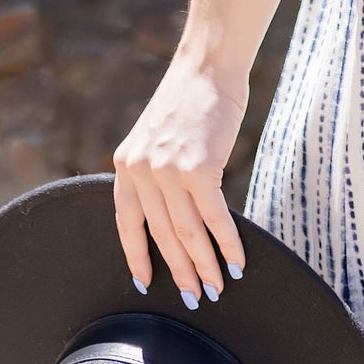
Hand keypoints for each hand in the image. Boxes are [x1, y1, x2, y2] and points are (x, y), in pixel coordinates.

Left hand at [112, 52, 249, 304]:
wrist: (209, 65)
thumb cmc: (191, 97)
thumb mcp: (157, 134)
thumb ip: (156, 169)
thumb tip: (174, 209)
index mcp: (126, 165)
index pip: (127, 223)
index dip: (137, 257)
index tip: (143, 282)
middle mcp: (142, 172)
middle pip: (162, 235)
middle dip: (180, 271)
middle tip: (195, 298)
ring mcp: (169, 171)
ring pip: (187, 234)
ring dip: (204, 266)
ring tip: (217, 288)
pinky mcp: (199, 169)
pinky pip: (214, 218)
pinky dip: (228, 243)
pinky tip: (237, 260)